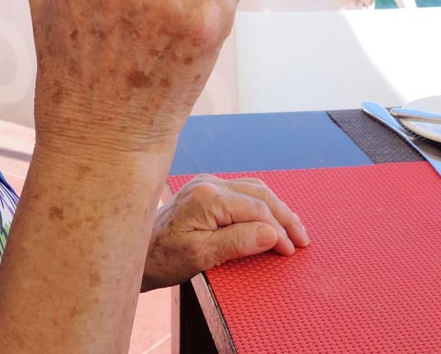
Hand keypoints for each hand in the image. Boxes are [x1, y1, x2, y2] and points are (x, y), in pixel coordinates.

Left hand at [142, 174, 310, 289]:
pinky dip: (260, 205)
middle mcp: (208, 183)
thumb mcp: (201, 256)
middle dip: (284, 215)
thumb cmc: (164, 257)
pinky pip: (240, 193)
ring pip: (252, 189)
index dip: (279, 229)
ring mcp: (205, 184)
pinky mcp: (204, 191)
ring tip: (293, 229)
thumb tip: (272, 233)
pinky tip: (269, 219)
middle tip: (304, 239)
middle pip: (258, 193)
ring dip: (275, 208)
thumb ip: (237, 242)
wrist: (136, 252)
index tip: (292, 251)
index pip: (257, 208)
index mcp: (208, 196)